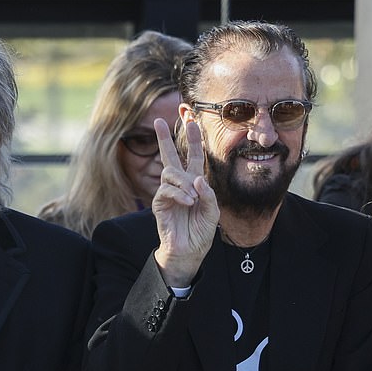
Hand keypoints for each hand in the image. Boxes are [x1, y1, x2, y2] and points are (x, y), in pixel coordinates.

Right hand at [152, 118, 219, 286]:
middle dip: (164, 138)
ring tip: (192, 199)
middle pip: (169, 156)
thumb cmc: (201, 231)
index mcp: (194, 182)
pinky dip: (179, 194)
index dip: (192, 138)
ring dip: (184, 183)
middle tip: (158, 121)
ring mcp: (167, 193)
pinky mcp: (159, 204)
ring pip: (169, 172)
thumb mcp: (213, 210)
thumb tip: (196, 179)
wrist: (190, 250)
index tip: (192, 120)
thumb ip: (208, 194)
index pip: (192, 156)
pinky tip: (187, 203)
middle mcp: (179, 184)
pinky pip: (166, 190)